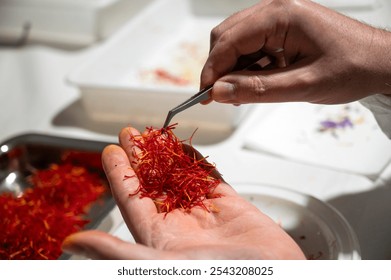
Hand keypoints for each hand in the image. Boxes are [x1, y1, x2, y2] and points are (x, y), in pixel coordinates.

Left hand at [62, 127, 304, 259]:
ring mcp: (205, 213)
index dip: (119, 173)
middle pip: (153, 182)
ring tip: (154, 133)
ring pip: (180, 176)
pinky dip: (197, 160)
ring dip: (166, 154)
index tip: (111, 150)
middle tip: (130, 132)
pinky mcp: (230, 206)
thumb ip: (117, 250)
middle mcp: (179, 223)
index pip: (131, 198)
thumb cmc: (222, 276)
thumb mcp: (161, 263)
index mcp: (158, 237)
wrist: (276, 277)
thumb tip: (75, 241)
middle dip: (140, 156)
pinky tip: (186, 147)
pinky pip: (209, 177)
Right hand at [201, 0, 390, 104]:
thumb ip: (258, 89)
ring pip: (238, 42)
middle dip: (220, 67)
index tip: (205, 95)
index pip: (230, 39)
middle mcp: (277, 10)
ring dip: (235, 68)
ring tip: (243, 93)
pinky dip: (249, 66)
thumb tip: (220, 91)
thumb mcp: (303, 85)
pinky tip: (258, 82)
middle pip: (228, 35)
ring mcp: (280, 19)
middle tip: (221, 96)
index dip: (213, 69)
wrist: (381, 63)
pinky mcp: (283, 30)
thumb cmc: (352, 68)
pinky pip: (254, 46)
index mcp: (282, 15)